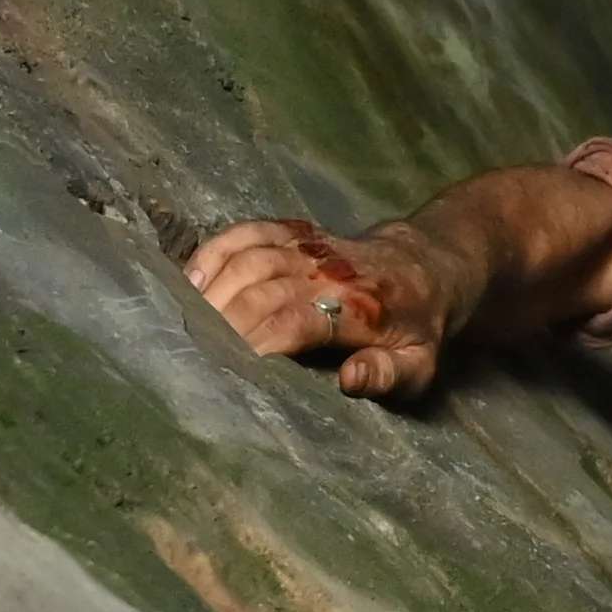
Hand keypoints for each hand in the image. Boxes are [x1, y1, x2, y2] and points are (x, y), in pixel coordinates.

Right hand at [181, 216, 456, 397]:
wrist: (429, 267)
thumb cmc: (416, 329)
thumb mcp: (419, 364)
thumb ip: (387, 375)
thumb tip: (349, 380)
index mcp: (359, 308)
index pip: (295, 323)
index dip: (256, 344)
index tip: (223, 371)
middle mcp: (329, 271)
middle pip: (261, 291)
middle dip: (221, 323)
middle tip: (188, 356)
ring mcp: (311, 248)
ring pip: (249, 258)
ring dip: (212, 290)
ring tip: (181, 324)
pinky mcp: (296, 233)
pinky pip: (249, 232)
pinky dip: (216, 250)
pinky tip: (190, 279)